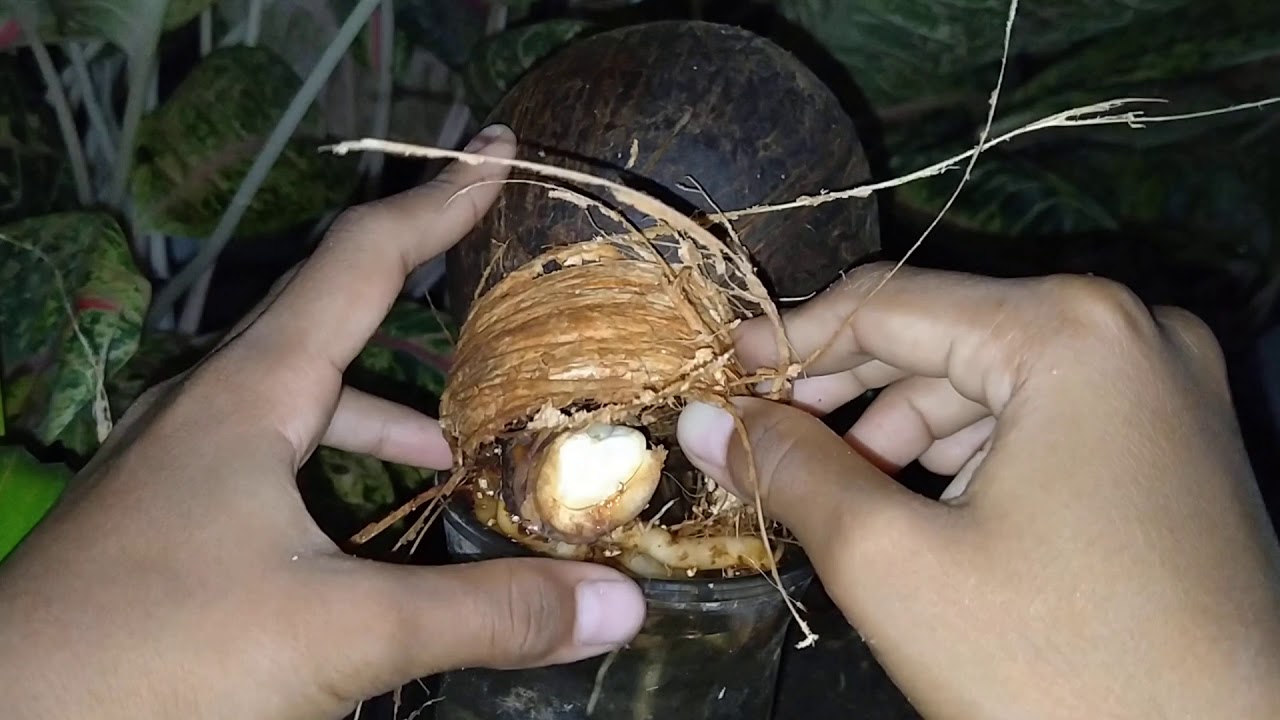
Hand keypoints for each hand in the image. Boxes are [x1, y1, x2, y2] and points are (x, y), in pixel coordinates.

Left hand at [0, 125, 644, 719]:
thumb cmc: (156, 657)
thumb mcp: (339, 632)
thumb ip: (484, 613)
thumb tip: (621, 603)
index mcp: (249, 395)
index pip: (361, 260)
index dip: (439, 201)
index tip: (499, 151)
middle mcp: (209, 413)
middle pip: (329, 324)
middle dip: (415, 302)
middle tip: (493, 298)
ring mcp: (177, 472)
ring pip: (299, 412)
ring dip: (381, 417)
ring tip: (454, 451)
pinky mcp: (163, 531)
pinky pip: (271, 471)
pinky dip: (337, 479)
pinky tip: (369, 540)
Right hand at [677, 264, 1279, 718]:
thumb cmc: (1059, 670)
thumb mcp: (894, 564)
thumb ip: (789, 471)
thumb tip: (704, 418)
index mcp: (1070, 332)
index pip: (889, 304)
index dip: (789, 339)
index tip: (717, 375)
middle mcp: (1132, 333)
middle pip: (943, 339)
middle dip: (843, 395)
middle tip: (758, 440)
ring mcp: (1166, 391)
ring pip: (991, 387)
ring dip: (900, 434)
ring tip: (829, 493)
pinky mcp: (1174, 450)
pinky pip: (1042, 426)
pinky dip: (967, 459)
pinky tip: (914, 509)